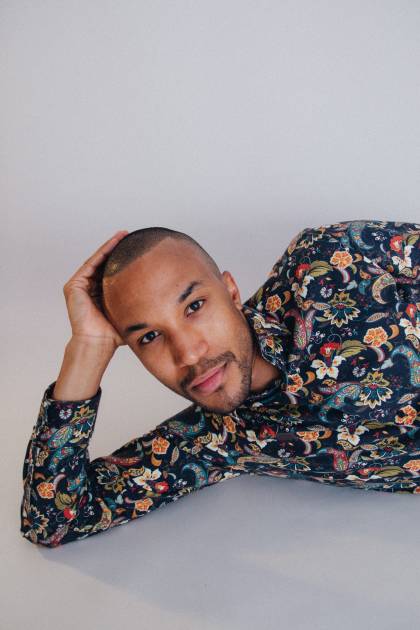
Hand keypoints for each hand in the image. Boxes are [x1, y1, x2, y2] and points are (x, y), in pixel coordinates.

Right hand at [62, 230, 128, 349]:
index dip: (123, 259)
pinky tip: (113, 243)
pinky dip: (101, 253)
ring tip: (122, 235)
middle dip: (116, 248)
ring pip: (97, 261)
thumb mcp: (130, 313)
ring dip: (109, 246)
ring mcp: (80, 287)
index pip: (112, 272)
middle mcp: (89, 288)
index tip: (136, 248)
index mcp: (101, 294)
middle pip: (104, 263)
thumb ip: (140, 304)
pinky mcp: (73, 286)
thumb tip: (167, 299)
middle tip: (129, 235)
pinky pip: (90, 264)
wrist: (99, 343)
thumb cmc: (114, 334)